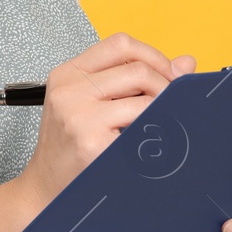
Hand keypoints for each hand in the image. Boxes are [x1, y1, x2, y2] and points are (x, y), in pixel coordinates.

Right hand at [16, 32, 197, 209]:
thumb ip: (133, 80)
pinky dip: (154, 137)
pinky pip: (143, 132)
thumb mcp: (90, 103)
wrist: (45, 187)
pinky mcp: (93, 145)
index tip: (168, 76)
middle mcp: (69, 91)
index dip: (153, 56)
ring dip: (162, 114)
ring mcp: (80, 117)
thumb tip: (186, 63)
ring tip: (156, 128)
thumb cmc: (69, 146)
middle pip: (138, 70)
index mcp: (68, 74)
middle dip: (166, 87)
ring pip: (146, 101)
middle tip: (171, 107)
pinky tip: (146, 146)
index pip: (120, 44)